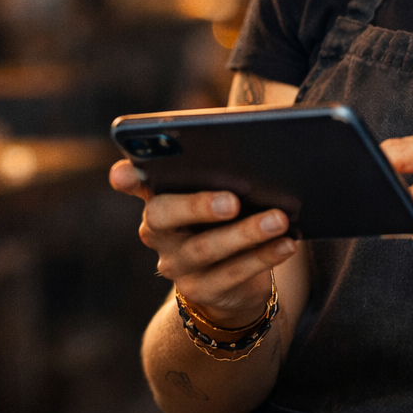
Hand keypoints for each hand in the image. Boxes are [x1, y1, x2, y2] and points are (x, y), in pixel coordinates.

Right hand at [110, 158, 296, 329]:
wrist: (229, 282)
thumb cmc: (226, 217)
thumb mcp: (221, 188)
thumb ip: (225, 158)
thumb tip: (259, 121)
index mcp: (157, 196)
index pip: (133, 181)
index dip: (127, 176)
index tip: (126, 172)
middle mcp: (157, 231)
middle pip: (163, 215)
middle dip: (197, 205)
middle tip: (232, 199)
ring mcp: (176, 264)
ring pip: (205, 248)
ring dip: (245, 232)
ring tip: (279, 219)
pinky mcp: (200, 290)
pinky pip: (232, 274)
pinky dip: (263, 256)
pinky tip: (287, 243)